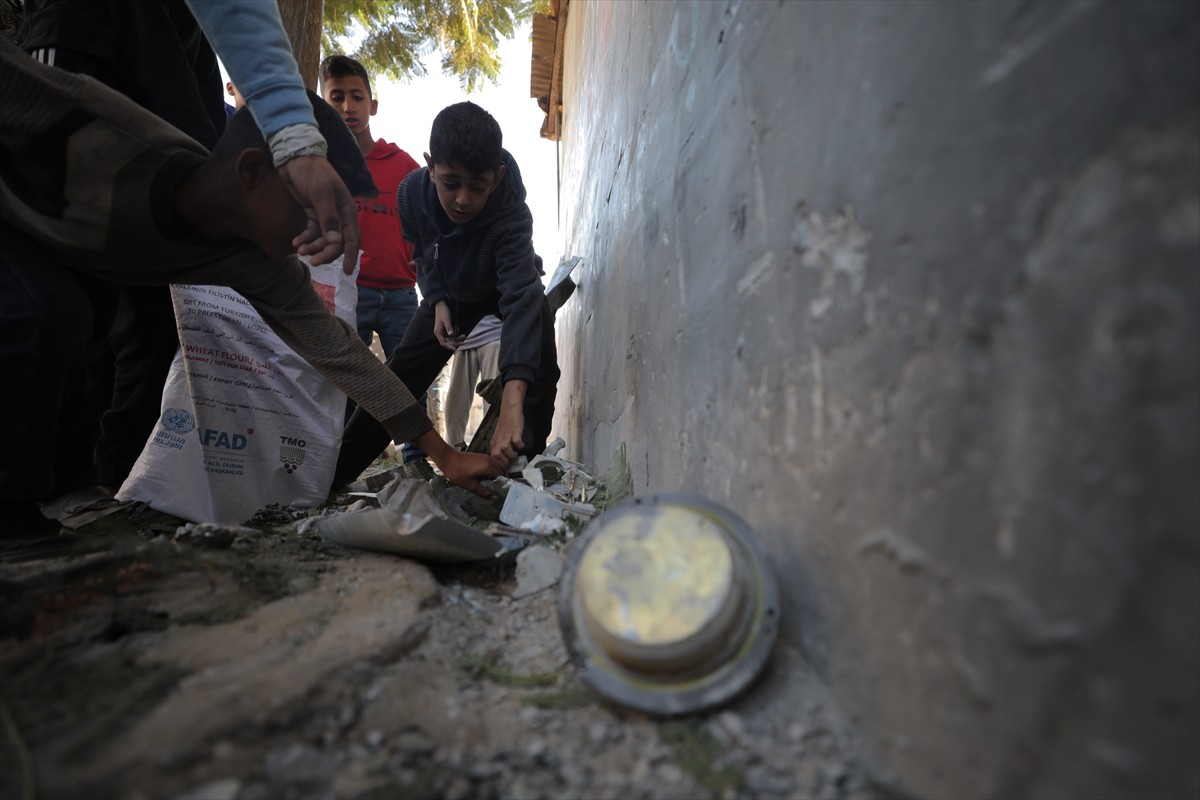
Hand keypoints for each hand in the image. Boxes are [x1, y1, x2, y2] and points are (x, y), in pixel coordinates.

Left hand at [278, 156, 360, 273]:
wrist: (295, 157)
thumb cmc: (311, 171)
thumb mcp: (320, 193)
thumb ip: (328, 218)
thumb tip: (335, 242)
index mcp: (347, 210)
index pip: (352, 238)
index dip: (351, 256)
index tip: (347, 273)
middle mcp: (339, 215)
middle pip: (337, 243)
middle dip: (326, 254)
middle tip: (312, 261)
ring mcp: (326, 215)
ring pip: (324, 240)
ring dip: (314, 247)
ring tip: (300, 250)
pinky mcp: (313, 213)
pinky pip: (312, 232)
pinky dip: (305, 239)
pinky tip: (296, 242)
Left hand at [416, 430, 499, 498]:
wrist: (447, 459)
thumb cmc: (458, 473)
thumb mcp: (470, 485)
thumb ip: (484, 492)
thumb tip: (495, 498)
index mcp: (489, 467)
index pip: (502, 477)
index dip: (503, 485)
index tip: (502, 493)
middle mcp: (490, 460)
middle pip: (502, 470)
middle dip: (502, 479)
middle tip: (499, 490)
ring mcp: (486, 457)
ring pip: (498, 466)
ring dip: (498, 474)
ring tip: (494, 484)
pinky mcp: (482, 456)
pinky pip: (493, 463)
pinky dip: (494, 470)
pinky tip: (488, 477)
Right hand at [433, 301, 464, 350]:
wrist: (442, 305)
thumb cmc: (443, 312)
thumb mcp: (446, 319)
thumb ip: (449, 327)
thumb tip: (451, 335)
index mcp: (438, 332)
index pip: (443, 343)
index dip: (449, 346)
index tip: (455, 348)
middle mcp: (440, 333)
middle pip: (448, 342)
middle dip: (455, 342)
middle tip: (463, 342)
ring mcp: (444, 332)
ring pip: (451, 339)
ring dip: (457, 339)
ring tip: (464, 336)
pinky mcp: (447, 329)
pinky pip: (452, 335)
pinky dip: (456, 335)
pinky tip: (460, 332)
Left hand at [492, 379, 528, 465]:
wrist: (509, 409)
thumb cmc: (506, 424)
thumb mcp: (500, 437)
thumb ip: (501, 446)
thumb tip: (505, 458)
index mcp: (494, 442)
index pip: (493, 457)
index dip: (499, 464)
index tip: (505, 467)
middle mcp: (498, 440)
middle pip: (497, 456)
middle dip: (504, 462)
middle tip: (511, 462)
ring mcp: (506, 436)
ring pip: (505, 450)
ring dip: (511, 455)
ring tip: (516, 455)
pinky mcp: (515, 431)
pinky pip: (516, 442)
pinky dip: (519, 445)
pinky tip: (521, 445)